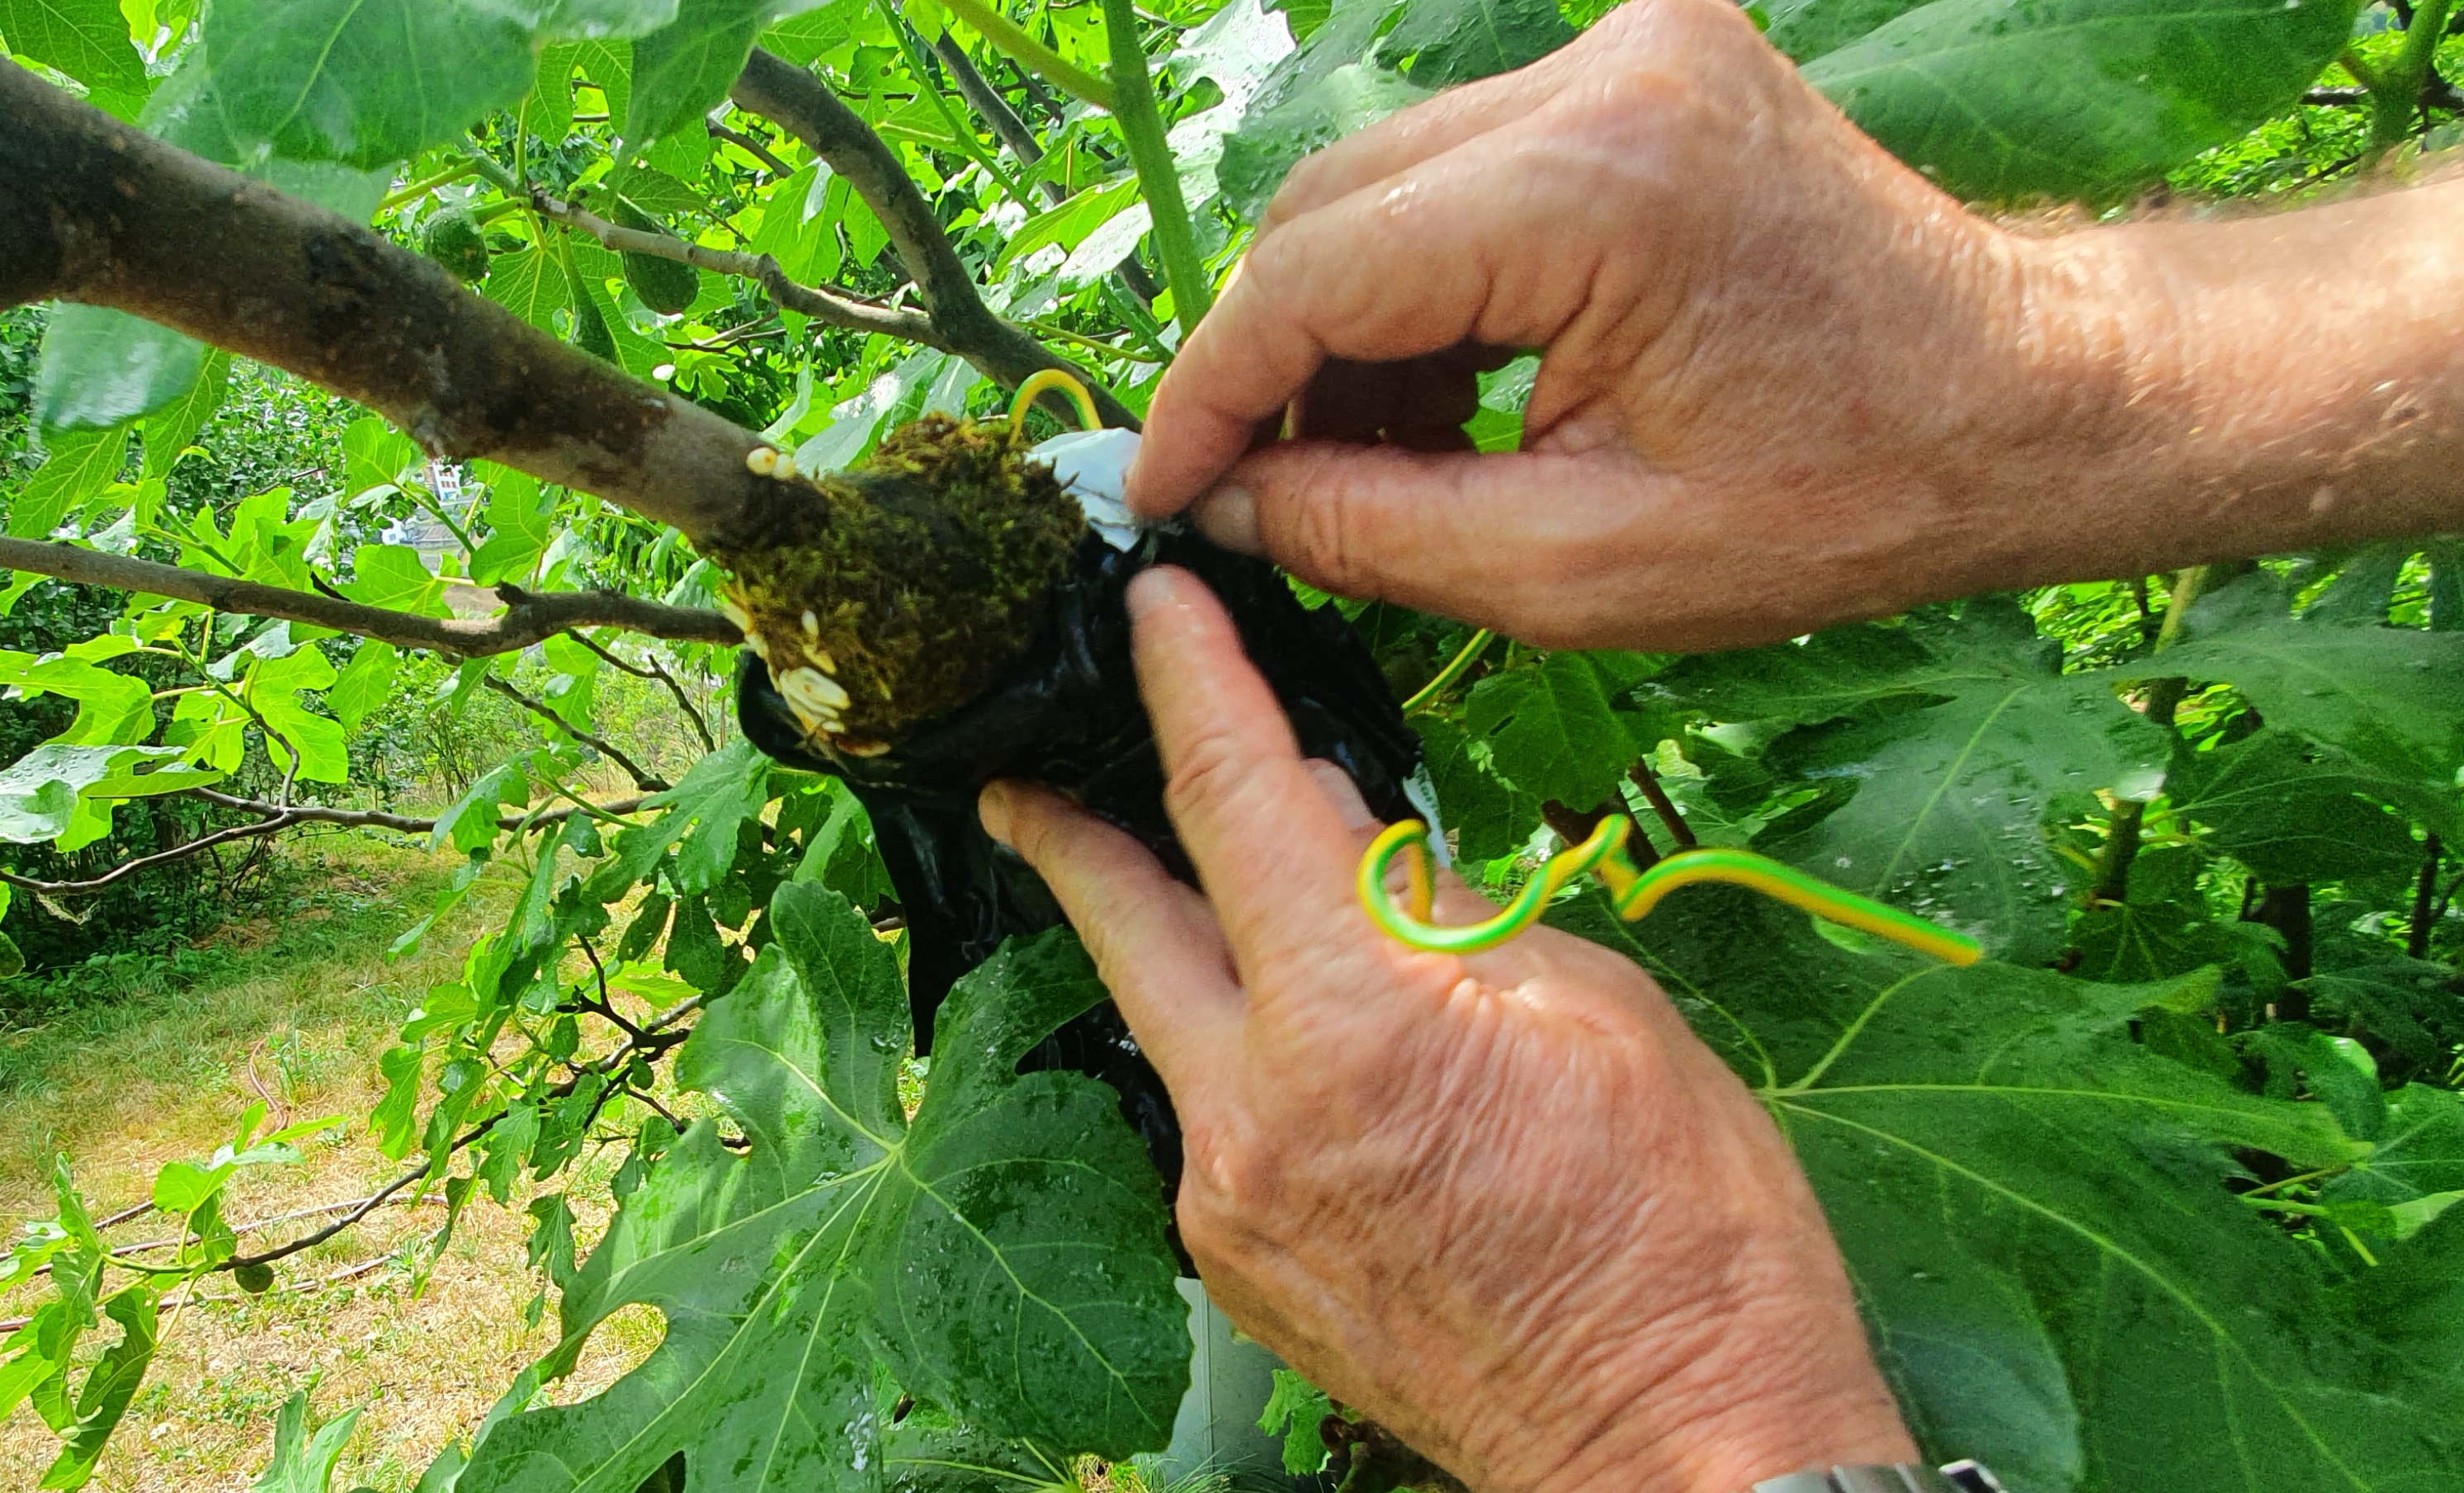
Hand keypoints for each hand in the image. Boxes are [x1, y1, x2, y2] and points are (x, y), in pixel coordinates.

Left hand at [980, 567, 1914, 1492]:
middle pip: (1124, 922)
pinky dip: (1225, 1050)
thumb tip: (1363, 843)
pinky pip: (1205, 1120)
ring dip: (1159, 943)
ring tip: (1163, 875)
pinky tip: (1275, 1030)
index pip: (1233, 798)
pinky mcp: (1240, 1272)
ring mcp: (1229, 1207)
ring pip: (1160, 1025)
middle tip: (1018, 771)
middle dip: (1067, 831)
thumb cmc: (1689, 1234)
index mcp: (1348, 1022)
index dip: (1188, 683)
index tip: (1151, 606)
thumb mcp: (1599, 1012)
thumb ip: (1452, 912)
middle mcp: (1250, 1114)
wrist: (1684, 1452)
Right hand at [1124, 0, 2161, 651]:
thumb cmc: (1851, 498)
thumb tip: (1229, 509)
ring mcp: (1625, 52)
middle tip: (1252, 499)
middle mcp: (1602, 75)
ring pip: (1382, 187)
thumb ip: (1374, 531)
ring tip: (1358, 470)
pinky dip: (1422, 289)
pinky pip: (1459, 174)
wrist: (2036, 399)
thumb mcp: (1585, 567)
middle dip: (1273, 364)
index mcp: (1598, 187)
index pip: (1314, 273)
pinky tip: (1434, 401)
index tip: (1157, 492)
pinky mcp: (1639, 70)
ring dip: (1344, 330)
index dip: (1214, 395)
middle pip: (1331, 209)